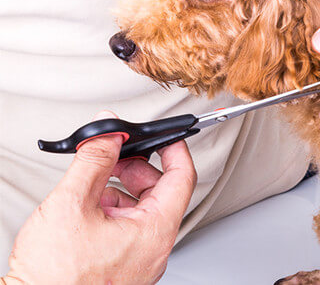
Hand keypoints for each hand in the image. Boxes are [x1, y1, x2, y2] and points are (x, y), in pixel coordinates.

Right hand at [3, 111, 196, 284]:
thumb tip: (108, 134)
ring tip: (95, 184)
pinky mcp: (125, 268)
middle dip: (138, 169)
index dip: (174, 150)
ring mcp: (140, 261)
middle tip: (116, 157)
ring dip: (123, 190)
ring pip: (143, 211)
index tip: (165, 136)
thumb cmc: (53, 278)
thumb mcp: (72, 203)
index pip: (183, 178)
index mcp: (154, 231)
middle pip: (162, 193)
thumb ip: (95, 161)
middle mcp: (154, 249)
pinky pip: (130, 230)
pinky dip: (114, 211)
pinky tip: (90, 208)